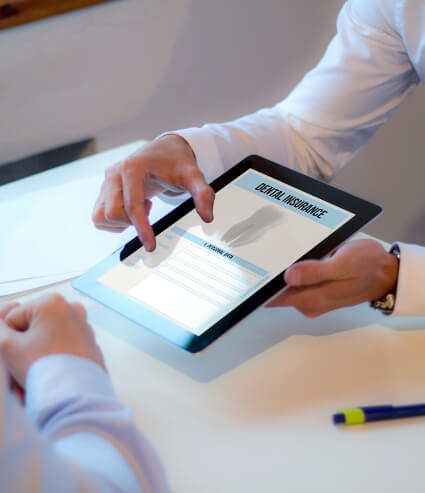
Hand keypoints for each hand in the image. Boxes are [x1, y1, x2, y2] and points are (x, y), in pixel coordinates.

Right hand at [0, 293, 104, 386]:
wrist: (77, 396)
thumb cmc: (46, 369)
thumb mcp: (8, 347)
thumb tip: (0, 320)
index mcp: (52, 302)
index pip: (12, 319)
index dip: (8, 341)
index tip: (13, 356)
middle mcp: (71, 310)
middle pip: (31, 332)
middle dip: (21, 355)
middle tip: (18, 375)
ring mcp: (83, 328)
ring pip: (45, 344)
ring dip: (33, 363)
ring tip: (30, 384)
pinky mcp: (89, 345)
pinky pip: (61, 352)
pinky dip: (51, 365)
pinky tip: (45, 382)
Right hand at [92, 134, 214, 250]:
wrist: (165, 150)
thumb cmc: (177, 162)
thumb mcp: (193, 175)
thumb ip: (202, 194)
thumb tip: (207, 216)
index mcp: (132, 168)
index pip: (132, 206)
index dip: (141, 229)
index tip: (151, 246)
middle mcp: (114, 173)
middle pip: (113, 213)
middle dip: (132, 222)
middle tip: (150, 210)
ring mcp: (106, 182)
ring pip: (101, 216)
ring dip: (121, 222)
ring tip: (141, 208)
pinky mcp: (104, 190)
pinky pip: (99, 216)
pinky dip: (115, 221)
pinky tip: (133, 209)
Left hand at [267, 239, 398, 316]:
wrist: (387, 273)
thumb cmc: (367, 265)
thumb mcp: (344, 264)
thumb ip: (316, 271)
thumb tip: (289, 276)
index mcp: (313, 298)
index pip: (276, 299)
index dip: (260, 288)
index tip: (247, 273)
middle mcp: (309, 303)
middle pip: (278, 293)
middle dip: (267, 276)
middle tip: (255, 254)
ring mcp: (312, 298)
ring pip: (286, 287)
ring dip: (278, 273)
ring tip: (267, 251)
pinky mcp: (316, 291)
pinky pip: (296, 284)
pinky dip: (290, 272)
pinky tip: (287, 257)